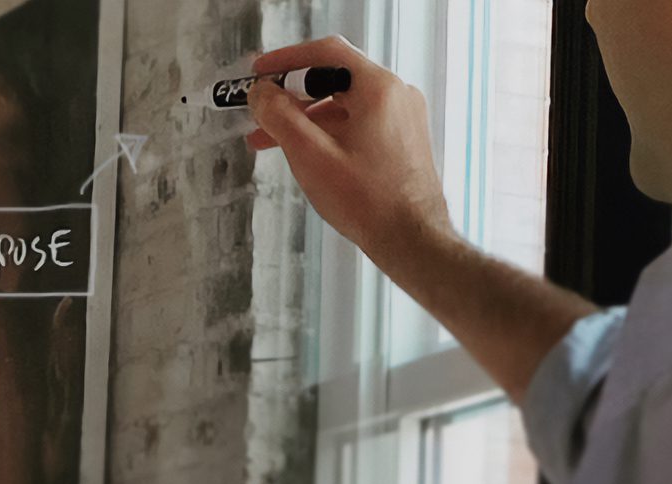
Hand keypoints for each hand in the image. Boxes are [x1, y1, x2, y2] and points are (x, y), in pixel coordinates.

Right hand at [248, 37, 454, 276]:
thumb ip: (279, 117)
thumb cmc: (368, 202)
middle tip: (260, 111)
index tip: (260, 71)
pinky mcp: (402, 139)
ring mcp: (402, 117)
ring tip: (272, 140)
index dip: (286, 59)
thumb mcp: (311, 156)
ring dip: (306, 118)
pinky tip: (305, 152)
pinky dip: (328, 131)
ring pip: (344, 104)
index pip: (326, 53)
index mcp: (379, 89)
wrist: (412, 240)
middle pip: (334, 79)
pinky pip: (358, 122)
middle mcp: (396, 95)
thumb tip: (260, 93)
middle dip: (291, 96)